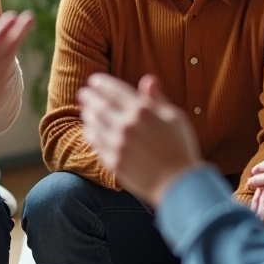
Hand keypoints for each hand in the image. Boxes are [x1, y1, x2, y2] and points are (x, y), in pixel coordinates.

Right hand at [0, 11, 33, 133]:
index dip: (5, 24)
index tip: (13, 13)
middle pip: (12, 44)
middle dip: (21, 29)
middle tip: (30, 17)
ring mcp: (0, 79)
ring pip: (12, 56)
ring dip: (18, 42)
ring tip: (22, 33)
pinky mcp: (0, 90)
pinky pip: (8, 68)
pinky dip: (11, 58)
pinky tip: (9, 59)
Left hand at [78, 73, 202, 205]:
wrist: (179, 184)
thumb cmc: (180, 148)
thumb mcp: (174, 117)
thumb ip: (157, 99)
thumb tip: (148, 79)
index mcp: (143, 110)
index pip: (116, 91)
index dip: (102, 84)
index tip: (94, 81)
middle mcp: (127, 125)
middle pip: (101, 106)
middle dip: (90, 97)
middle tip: (83, 93)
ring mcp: (118, 144)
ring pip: (95, 124)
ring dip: (88, 114)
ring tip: (85, 110)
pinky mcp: (113, 161)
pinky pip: (96, 143)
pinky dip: (90, 134)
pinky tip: (89, 130)